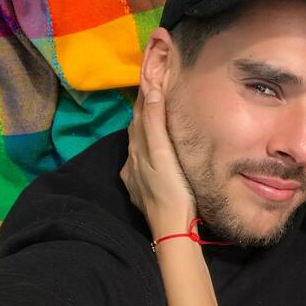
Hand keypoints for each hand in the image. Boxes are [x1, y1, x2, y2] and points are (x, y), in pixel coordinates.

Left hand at [121, 89, 196, 238]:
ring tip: (153, 117)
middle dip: (143, 110)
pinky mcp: (142, 192)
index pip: (139, 115)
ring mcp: (136, 178)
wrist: (172, 229)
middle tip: (154, 91)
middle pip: (136, 129)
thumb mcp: (163, 154)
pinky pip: (140, 164)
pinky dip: (145, 151)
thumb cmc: (173, 190)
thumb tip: (150, 92)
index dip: (144, 97)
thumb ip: (155, 124)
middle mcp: (133, 161)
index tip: (151, 76)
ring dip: (143, 130)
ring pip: (137, 147)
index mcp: (138, 148)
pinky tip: (149, 154)